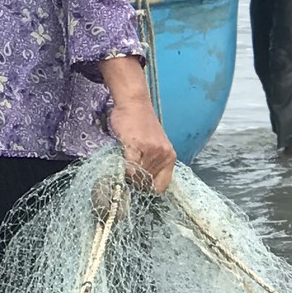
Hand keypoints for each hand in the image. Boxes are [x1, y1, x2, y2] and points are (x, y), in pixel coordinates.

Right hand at [99, 54, 176, 191]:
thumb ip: (151, 163)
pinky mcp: (136, 145)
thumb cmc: (141, 123)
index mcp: (170, 157)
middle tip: (127, 174)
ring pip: (138, 177)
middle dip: (136, 182)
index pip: (161, 186)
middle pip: (147, 183)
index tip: (138, 186)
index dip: (148, 189)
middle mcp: (164, 155)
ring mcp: (151, 150)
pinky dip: (124, 169)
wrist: (134, 103)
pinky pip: (130, 167)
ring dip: (129, 176)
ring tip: (124, 163)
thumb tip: (140, 183)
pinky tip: (121, 161)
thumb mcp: (154, 145)